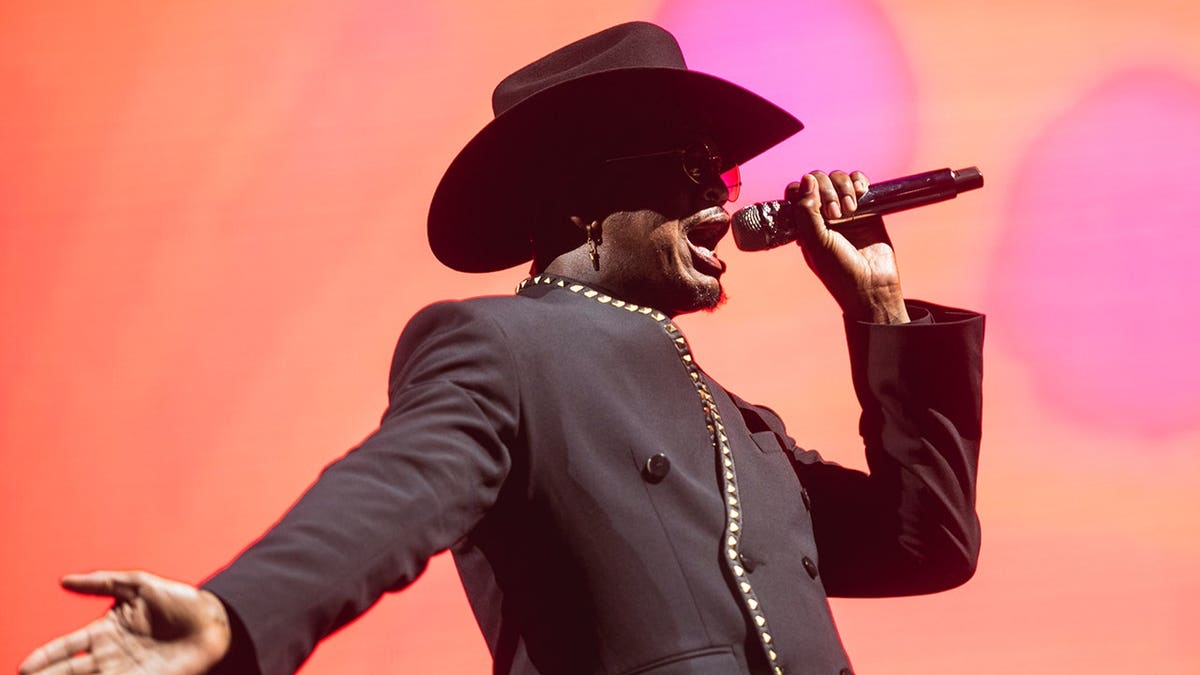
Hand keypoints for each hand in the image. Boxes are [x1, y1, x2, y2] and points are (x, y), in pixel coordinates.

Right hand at [18, 571, 231, 674]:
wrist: (215, 622)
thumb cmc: (181, 601)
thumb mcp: (140, 584)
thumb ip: (103, 582)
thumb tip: (65, 580)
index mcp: (107, 629)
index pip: (68, 646)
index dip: (47, 655)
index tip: (26, 666)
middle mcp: (112, 653)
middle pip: (71, 670)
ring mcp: (126, 670)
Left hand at [785, 170, 909, 323]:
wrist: (873, 286)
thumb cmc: (840, 272)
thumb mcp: (816, 243)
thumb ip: (806, 211)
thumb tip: (807, 179)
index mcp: (804, 223)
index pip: (796, 191)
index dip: (804, 191)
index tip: (816, 207)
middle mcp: (821, 214)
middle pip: (817, 180)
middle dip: (826, 190)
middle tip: (835, 215)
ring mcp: (844, 209)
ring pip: (838, 178)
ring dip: (843, 187)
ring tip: (850, 210)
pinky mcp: (867, 207)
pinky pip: (859, 182)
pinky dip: (859, 181)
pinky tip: (862, 192)